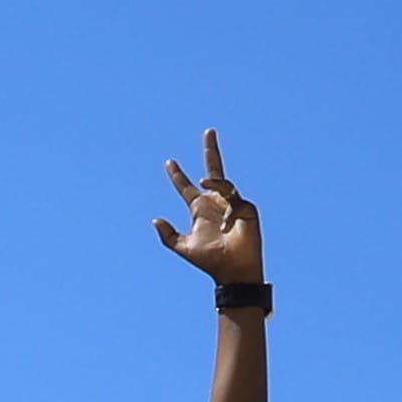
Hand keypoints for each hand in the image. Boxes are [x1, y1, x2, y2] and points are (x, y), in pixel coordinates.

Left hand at [157, 131, 264, 295]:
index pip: (185, 187)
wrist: (232, 270)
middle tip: (209, 131)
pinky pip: (235, 201)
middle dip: (211, 151)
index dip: (177, 175)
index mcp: (200, 208)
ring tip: (203, 184)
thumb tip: (155, 220)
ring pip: (222, 184)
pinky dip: (228, 211)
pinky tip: (225, 225)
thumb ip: (168, 236)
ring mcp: (232, 204)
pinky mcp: (246, 209)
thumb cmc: (210, 260)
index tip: (169, 162)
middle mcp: (216, 202)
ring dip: (214, 184)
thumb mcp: (184, 247)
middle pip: (213, 170)